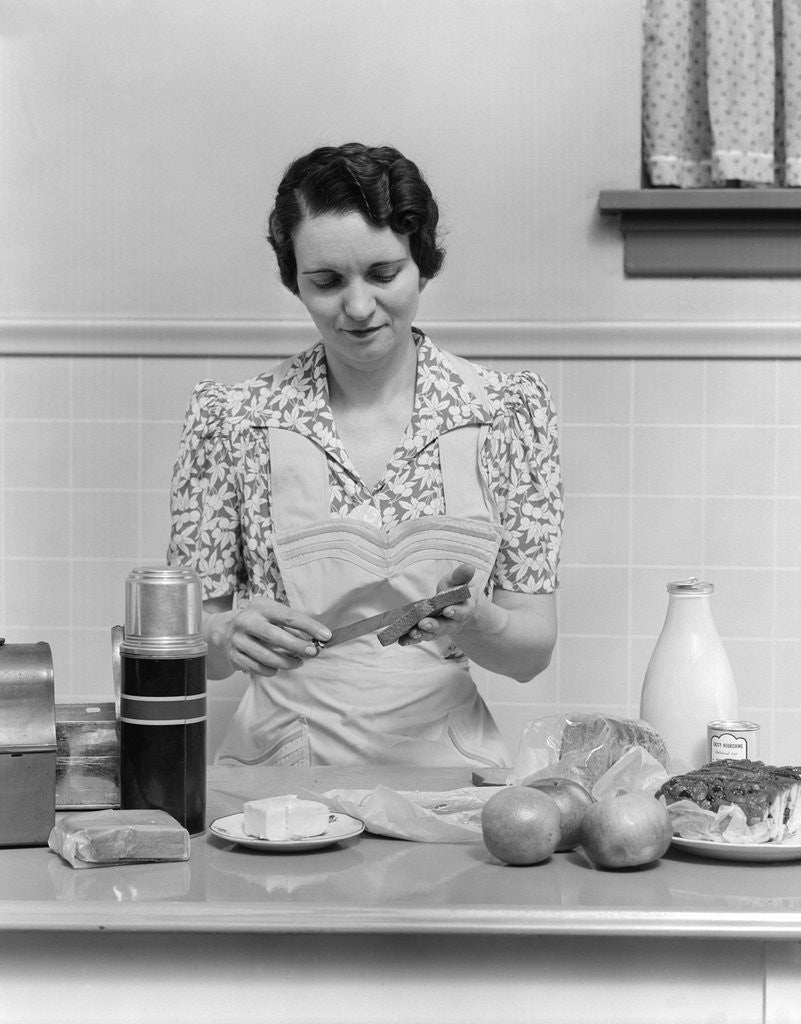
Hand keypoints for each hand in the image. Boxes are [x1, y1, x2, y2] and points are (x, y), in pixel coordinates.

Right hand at [213, 597, 331, 676]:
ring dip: (286, 662)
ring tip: (298, 662)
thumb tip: (318, 639)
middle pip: (275, 636)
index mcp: (260, 606)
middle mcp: (246, 621)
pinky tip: (278, 667)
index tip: (326, 636)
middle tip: (313, 652)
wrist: (226, 630)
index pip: (289, 617)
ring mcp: (237, 639)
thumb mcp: (273, 614)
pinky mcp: (233, 656)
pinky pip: (256, 667)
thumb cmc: (260, 621)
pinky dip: (271, 670)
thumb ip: (292, 625)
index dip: (309, 627)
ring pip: (265, 656)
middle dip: (297, 646)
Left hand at [397, 563, 478, 646]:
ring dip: (422, 634)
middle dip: (435, 625)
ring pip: (433, 634)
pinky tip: (402, 640)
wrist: (459, 606)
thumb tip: (469, 567)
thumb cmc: (458, 590)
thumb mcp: (461, 581)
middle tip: (423, 623)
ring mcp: (441, 628)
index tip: (447, 611)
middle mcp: (454, 622)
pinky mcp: (429, 631)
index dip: (455, 612)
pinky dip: (411, 639)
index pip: (462, 612)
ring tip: (412, 632)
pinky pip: (421, 637)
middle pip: (446, 626)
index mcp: (465, 608)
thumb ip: (462, 576)